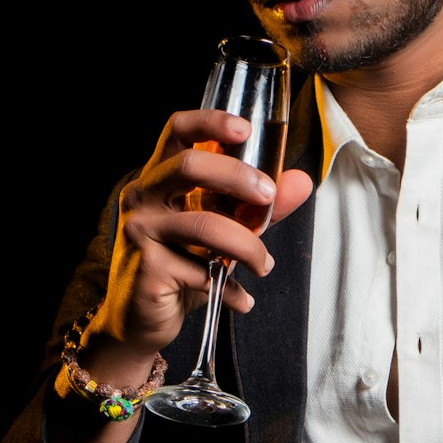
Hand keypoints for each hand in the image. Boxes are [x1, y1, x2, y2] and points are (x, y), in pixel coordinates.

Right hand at [82, 108, 311, 368]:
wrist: (141, 320)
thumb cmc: (182, 265)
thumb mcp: (225, 229)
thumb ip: (258, 205)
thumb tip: (301, 182)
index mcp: (160, 175)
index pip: (176, 131)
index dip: (210, 121)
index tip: (245, 129)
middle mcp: (143, 195)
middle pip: (189, 165)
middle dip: (238, 177)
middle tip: (269, 198)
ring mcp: (140, 231)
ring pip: (204, 225)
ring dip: (247, 246)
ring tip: (264, 264)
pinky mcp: (146, 268)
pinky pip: (201, 272)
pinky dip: (232, 289)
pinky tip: (242, 299)